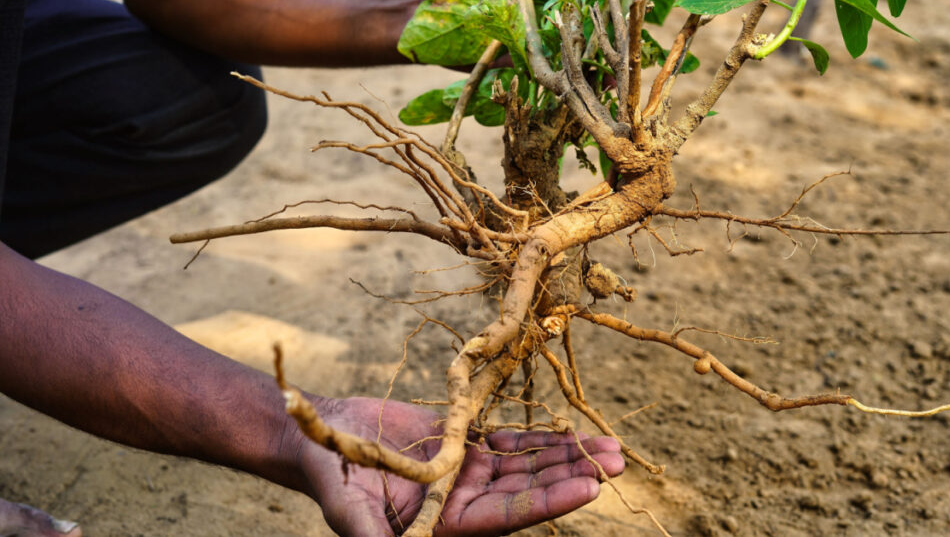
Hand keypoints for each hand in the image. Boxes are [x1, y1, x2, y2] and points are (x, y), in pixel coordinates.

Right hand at [295, 397, 624, 535]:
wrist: (322, 440)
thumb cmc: (333, 478)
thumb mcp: (353, 513)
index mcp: (448, 526)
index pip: (510, 516)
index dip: (550, 501)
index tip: (590, 485)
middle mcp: (466, 502)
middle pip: (530, 489)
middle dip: (574, 475)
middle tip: (618, 460)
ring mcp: (469, 472)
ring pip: (529, 465)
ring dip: (568, 455)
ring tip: (612, 446)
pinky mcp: (465, 444)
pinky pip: (512, 442)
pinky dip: (542, 438)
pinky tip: (574, 432)